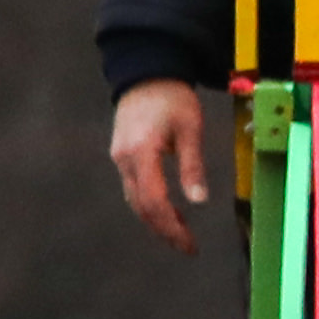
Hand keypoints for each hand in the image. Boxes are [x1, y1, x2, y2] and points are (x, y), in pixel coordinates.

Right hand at [109, 80, 213, 253]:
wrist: (146, 73)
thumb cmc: (172, 97)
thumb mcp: (190, 129)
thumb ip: (192, 166)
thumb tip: (198, 200)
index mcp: (142, 152)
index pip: (154, 201)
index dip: (172, 226)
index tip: (189, 242)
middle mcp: (124, 160)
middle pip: (141, 207)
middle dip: (164, 230)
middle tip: (187, 246)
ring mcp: (119, 158)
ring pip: (135, 200)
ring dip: (156, 221)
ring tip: (180, 233)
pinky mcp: (121, 156)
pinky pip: (133, 189)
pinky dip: (149, 205)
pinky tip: (167, 211)